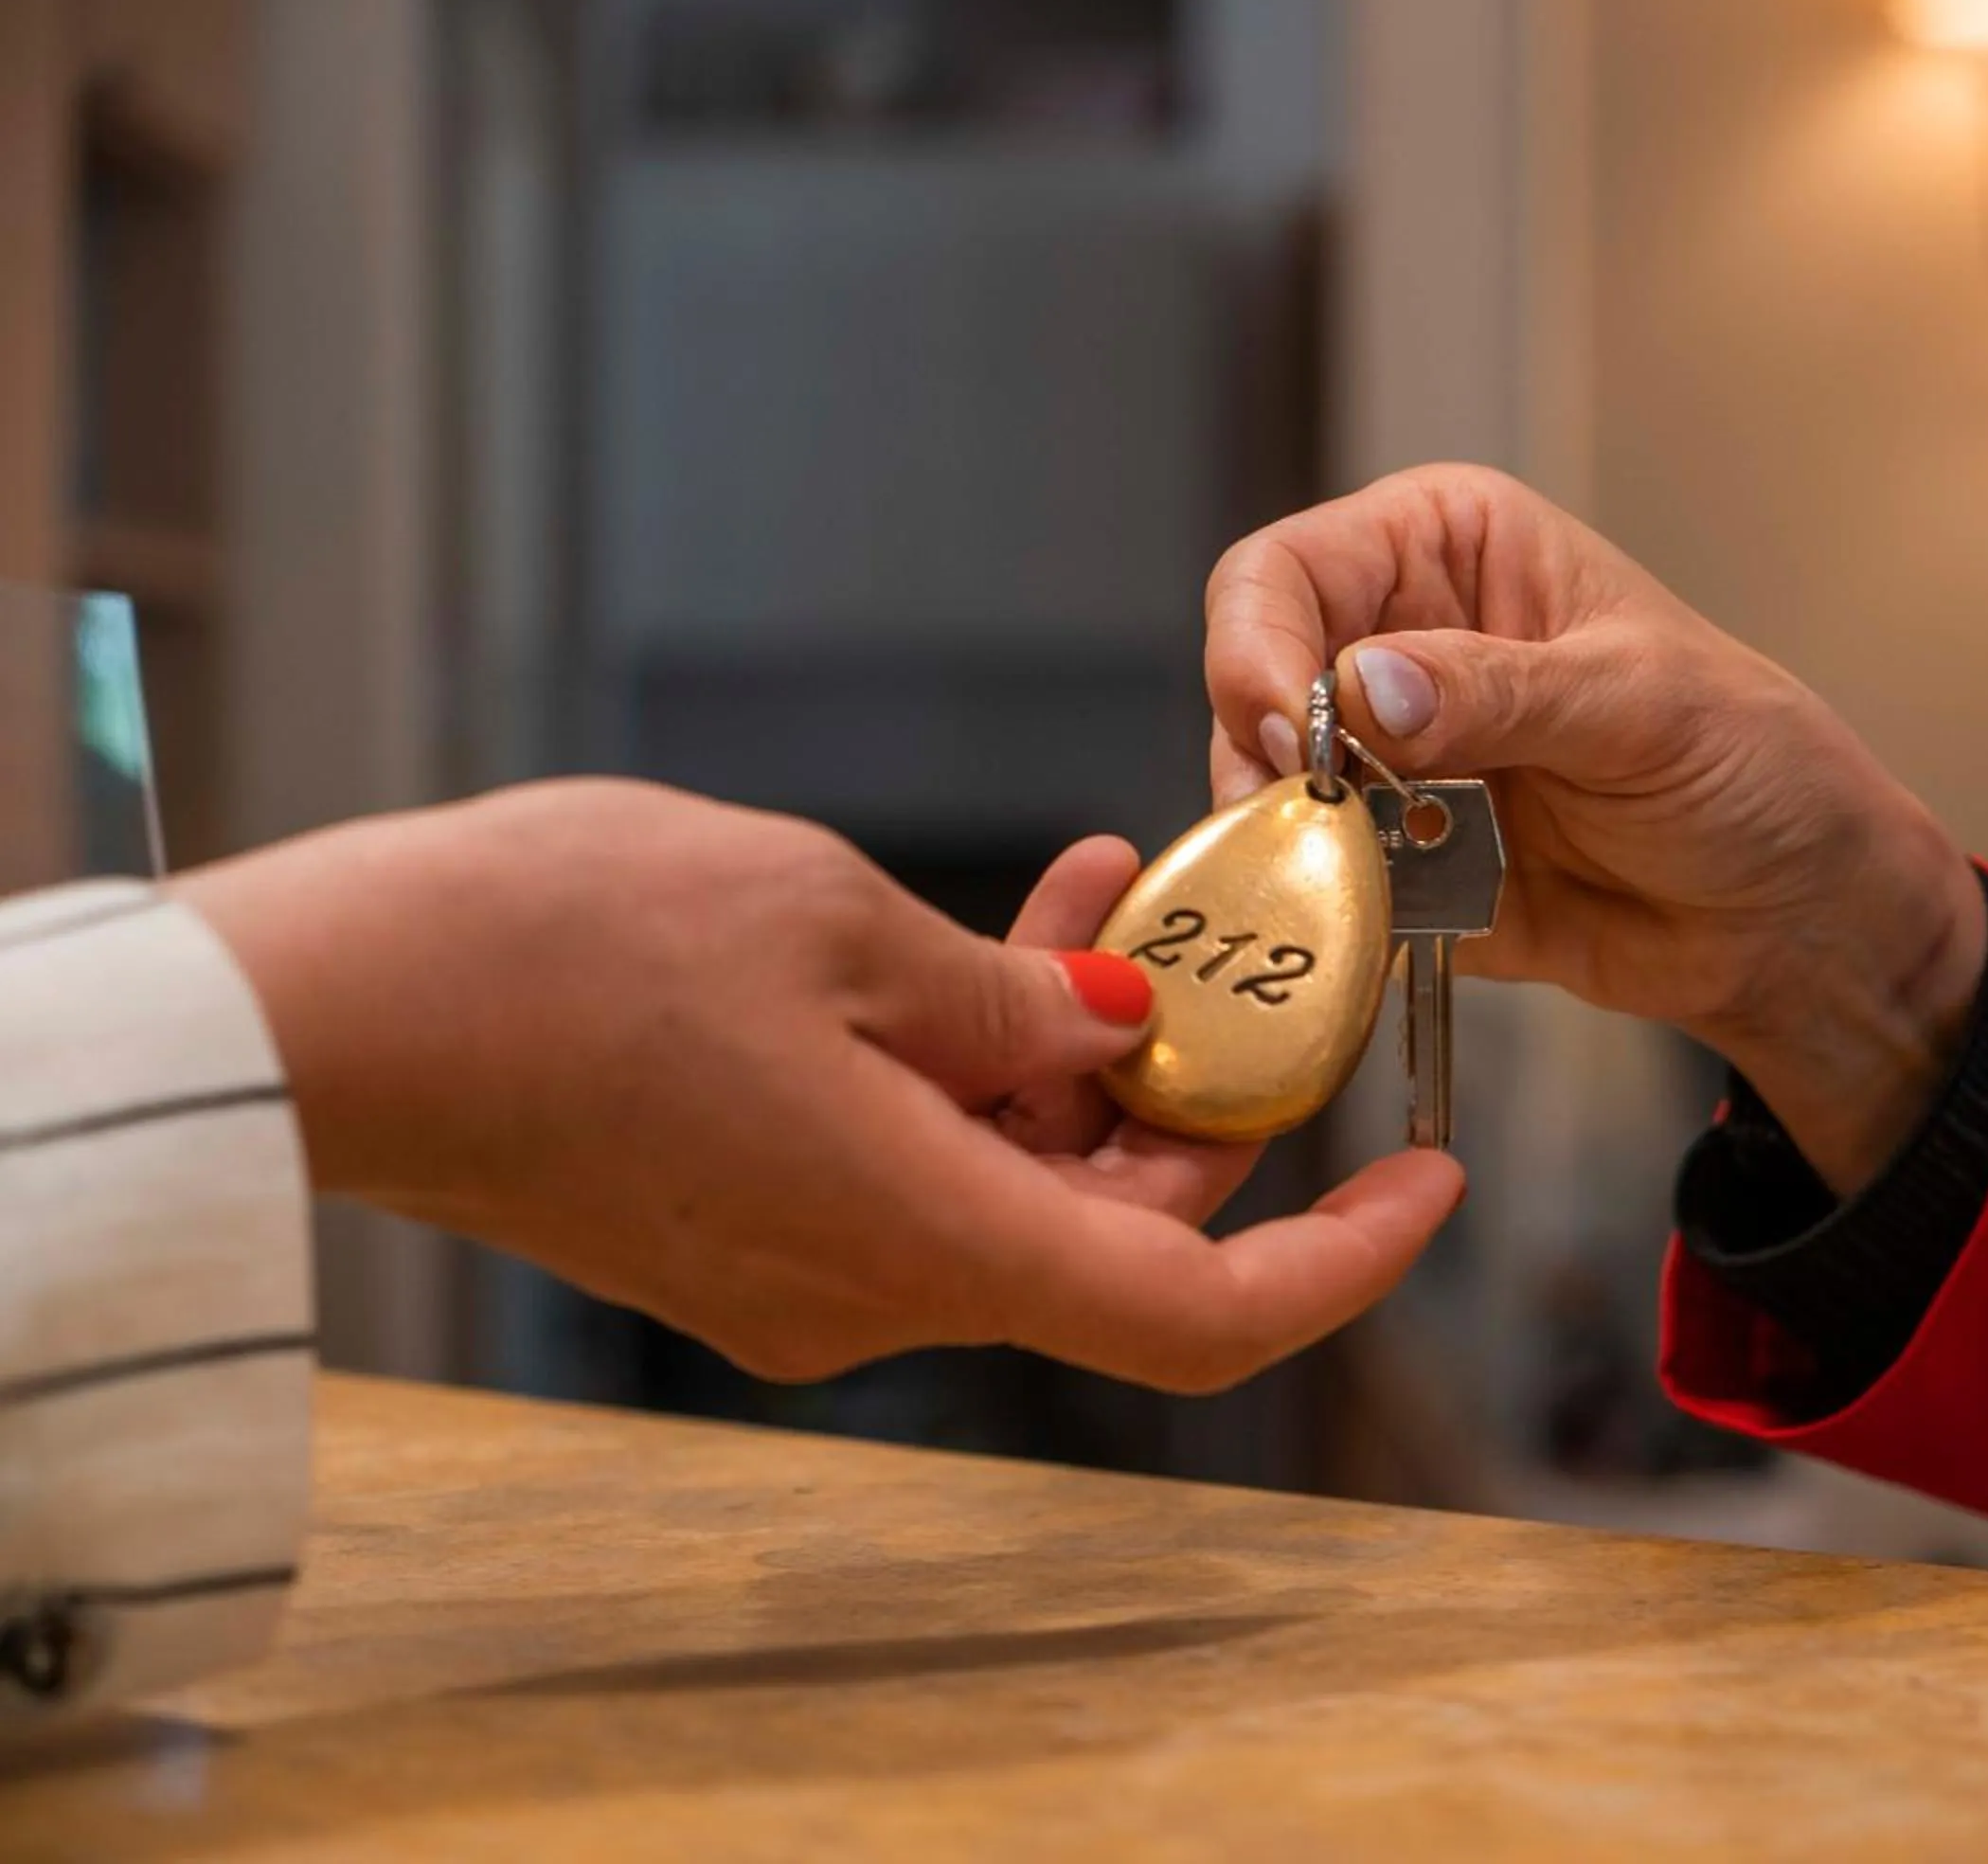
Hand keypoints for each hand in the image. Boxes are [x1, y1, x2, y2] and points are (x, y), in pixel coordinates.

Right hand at [175, 780, 1462, 1390]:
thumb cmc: (567, 950)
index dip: (1343, 1264)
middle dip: (1198, 1099)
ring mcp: (798, 1274)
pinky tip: (983, 940)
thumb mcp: (840, 928)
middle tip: (1238, 950)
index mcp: (928, 1240)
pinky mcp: (735, 1231)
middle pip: (1112, 1234)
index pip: (1200, 1318)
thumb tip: (1108, 1030)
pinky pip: (913, 1170)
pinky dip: (974, 1074)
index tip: (1431, 1181)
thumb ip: (1008, 997)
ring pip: (1011, 1186)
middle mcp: (875, 1295)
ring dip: (1079, 1062)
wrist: (337, 1008)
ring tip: (1105, 887)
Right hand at [1204, 465, 1987, 1193]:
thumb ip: (1502, 693)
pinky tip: (1372, 932)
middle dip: (1263, 759)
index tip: (1299, 738)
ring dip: (1290, 845)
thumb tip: (1365, 689)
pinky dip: (1325, 914)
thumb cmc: (1752, 770)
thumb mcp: (1643, 707)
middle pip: (1249, 682)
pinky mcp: (1396, 865)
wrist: (1793, 921)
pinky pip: (1315, 887)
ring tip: (1363, 883)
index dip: (1258, 647)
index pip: (1287, 572)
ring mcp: (1392, 761)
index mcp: (1450, 549)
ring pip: (1264, 795)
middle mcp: (1401, 643)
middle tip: (1311, 826)